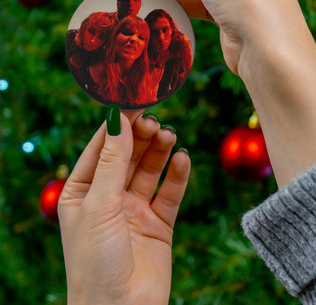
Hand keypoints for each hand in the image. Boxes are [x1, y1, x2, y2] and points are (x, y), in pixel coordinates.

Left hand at [58, 110, 190, 304]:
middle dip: (141, 137)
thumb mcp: (99, 205)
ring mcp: (134, 209)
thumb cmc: (95, 262)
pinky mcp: (159, 222)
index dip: (118, 125)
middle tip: (155, 121)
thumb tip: (118, 120)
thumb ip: (112, 161)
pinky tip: (182, 160)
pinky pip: (170, 192)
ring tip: (169, 136)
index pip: (101, 148)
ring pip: (150, 170)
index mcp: (83, 192)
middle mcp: (109, 197)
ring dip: (159, 151)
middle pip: (128, 156)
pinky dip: (177, 175)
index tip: (135, 102)